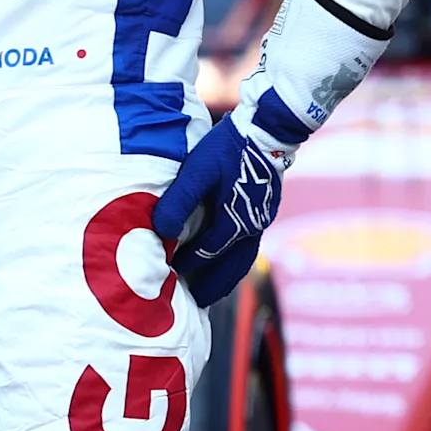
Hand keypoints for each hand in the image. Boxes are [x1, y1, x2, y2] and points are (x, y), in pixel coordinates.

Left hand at [150, 83, 313, 306]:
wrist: (269, 129)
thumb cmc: (229, 147)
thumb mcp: (198, 170)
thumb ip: (179, 201)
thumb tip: (161, 231)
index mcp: (235, 220)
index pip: (208, 253)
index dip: (188, 264)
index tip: (170, 274)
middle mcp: (252, 226)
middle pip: (232, 268)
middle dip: (213, 286)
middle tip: (196, 302)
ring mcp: (262, 220)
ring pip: (244, 260)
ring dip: (227, 277)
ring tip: (212, 290)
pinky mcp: (266, 210)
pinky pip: (250, 247)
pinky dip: (236, 261)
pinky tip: (227, 258)